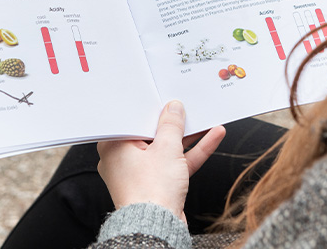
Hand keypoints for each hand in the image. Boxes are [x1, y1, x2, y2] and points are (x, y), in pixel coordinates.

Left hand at [97, 101, 225, 221]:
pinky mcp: (156, 184)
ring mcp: (141, 173)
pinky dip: (191, 152)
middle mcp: (123, 159)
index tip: (164, 99)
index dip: (151, 108)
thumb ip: (172, 125)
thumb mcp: (166, 148)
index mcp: (114, 145)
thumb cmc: (150, 191)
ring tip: (205, 119)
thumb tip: (173, 109)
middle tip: (186, 107)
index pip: (133, 119)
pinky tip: (211, 138)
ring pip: (166, 148)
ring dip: (188, 136)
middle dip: (173, 123)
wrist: (156, 227)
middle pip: (152, 133)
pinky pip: (174, 163)